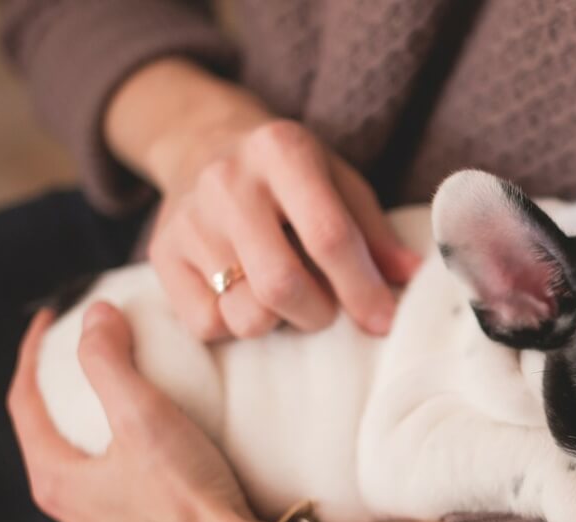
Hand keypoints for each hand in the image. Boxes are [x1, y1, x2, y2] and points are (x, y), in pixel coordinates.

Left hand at [8, 305, 463, 521]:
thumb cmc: (187, 500)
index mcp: (58, 481)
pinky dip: (131, 488)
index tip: (50, 321)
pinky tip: (160, 482)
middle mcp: (72, 520)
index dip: (33, 355)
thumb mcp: (145, 417)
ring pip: (90, 488)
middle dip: (66, 404)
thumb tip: (95, 315)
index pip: (24, 405)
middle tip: (91, 370)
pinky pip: (125, 518)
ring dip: (99, 451)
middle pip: (53, 447)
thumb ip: (112, 362)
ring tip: (130, 425)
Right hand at [107, 59, 419, 340]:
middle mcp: (227, 181)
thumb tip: (414, 277)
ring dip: (279, 322)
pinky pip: (207, 325)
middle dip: (319, 313)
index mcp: (282, 151)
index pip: (328, 236)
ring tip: (286, 296)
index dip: (361, 288)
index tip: (383, 321)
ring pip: (245, 314)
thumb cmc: (289, 174)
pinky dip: (236, 324)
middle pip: (281, 285)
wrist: (201, 143)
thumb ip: (375, 233)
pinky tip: (245, 295)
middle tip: (328, 308)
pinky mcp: (161, 254)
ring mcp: (188, 219)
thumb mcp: (339, 182)